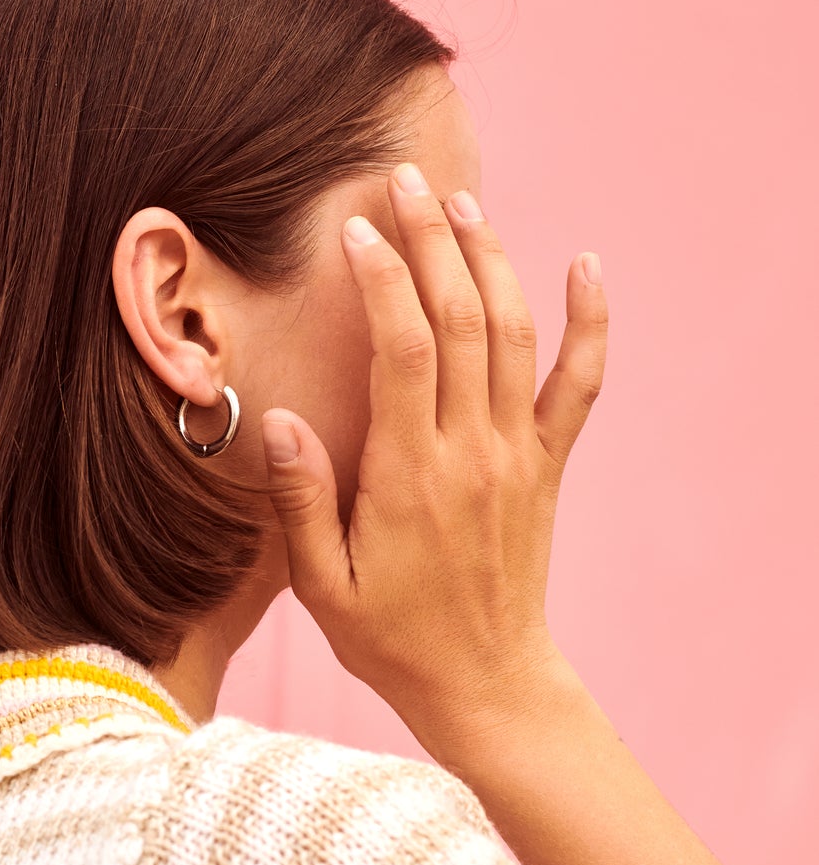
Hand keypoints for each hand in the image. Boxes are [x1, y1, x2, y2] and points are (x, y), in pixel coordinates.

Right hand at [260, 164, 605, 748]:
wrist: (484, 682)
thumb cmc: (389, 638)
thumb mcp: (321, 585)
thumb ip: (300, 501)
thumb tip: (275, 421)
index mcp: (411, 476)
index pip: (404, 351)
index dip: (383, 281)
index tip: (356, 232)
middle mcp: (473, 452)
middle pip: (462, 321)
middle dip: (433, 242)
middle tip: (405, 181)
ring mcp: (517, 455)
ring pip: (513, 336)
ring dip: (490, 261)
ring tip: (461, 204)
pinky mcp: (546, 465)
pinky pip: (580, 383)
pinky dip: (590, 321)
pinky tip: (586, 264)